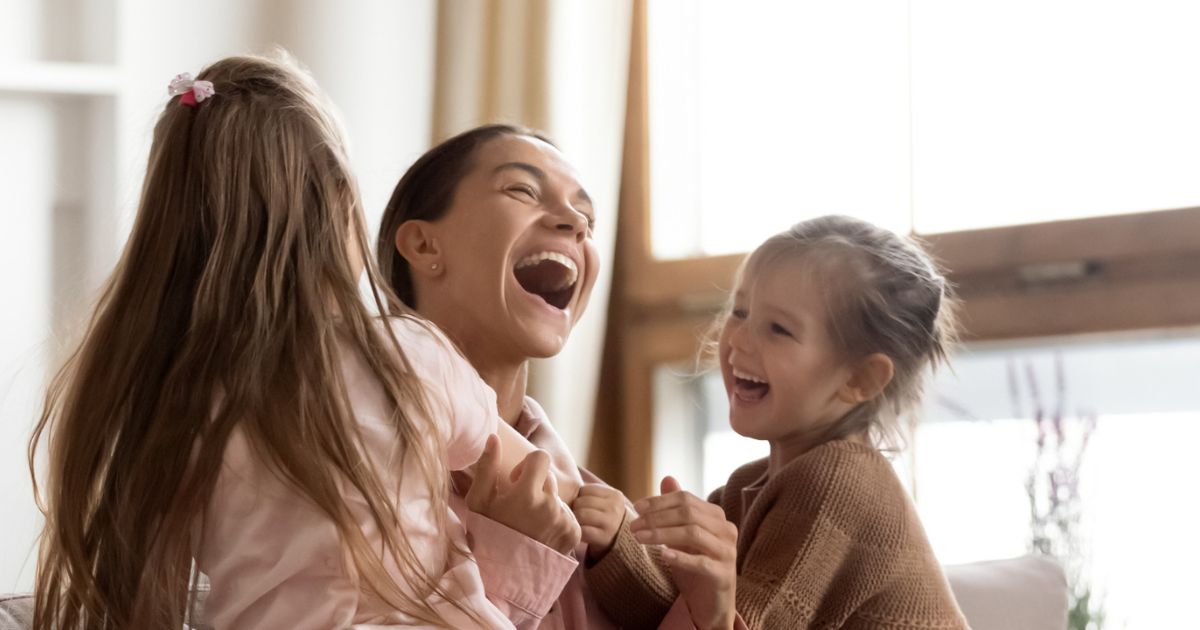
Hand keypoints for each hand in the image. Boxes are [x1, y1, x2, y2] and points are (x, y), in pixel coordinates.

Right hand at [466, 435, 581, 554]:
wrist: (503, 575)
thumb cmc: (487, 535)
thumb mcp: (479, 502)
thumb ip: (486, 467)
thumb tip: (494, 438)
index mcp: (528, 495)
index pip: (541, 458)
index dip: (528, 466)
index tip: (517, 481)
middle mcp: (551, 506)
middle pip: (550, 479)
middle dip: (536, 486)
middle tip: (520, 507)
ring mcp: (565, 521)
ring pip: (559, 497)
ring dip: (547, 504)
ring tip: (530, 524)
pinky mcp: (574, 534)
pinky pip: (569, 514)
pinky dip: (558, 519)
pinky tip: (541, 533)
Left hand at [571, 484, 626, 562]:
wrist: (618, 539)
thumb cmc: (604, 516)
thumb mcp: (604, 501)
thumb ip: (590, 494)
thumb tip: (564, 488)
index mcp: (615, 495)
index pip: (585, 490)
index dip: (579, 497)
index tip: (582, 505)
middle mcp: (615, 507)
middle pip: (581, 502)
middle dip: (575, 508)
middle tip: (577, 515)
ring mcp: (611, 522)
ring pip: (581, 514)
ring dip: (575, 519)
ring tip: (578, 522)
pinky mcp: (604, 537)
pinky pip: (583, 530)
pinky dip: (578, 531)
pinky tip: (581, 532)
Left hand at [631, 477, 737, 629]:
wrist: (712, 603)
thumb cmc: (696, 566)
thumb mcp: (682, 536)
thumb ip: (677, 509)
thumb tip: (667, 477)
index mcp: (717, 517)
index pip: (686, 499)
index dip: (660, 501)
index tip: (637, 507)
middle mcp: (726, 530)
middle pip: (689, 514)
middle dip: (657, 517)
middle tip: (633, 525)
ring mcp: (727, 553)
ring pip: (693, 534)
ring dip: (662, 534)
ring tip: (640, 538)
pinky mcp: (724, 575)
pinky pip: (702, 563)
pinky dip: (681, 557)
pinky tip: (663, 555)